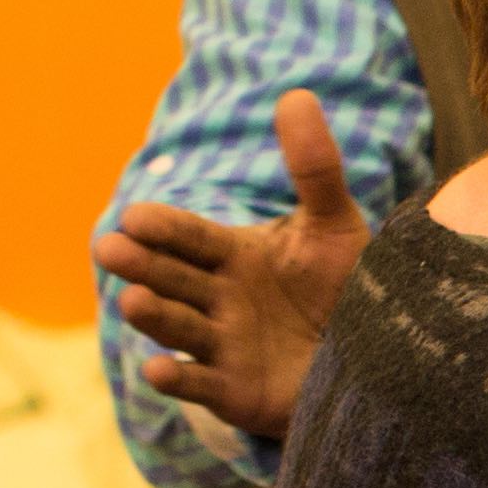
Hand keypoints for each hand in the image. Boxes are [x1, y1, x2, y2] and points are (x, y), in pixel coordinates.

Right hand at [97, 88, 371, 443]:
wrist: (377, 357)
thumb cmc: (348, 288)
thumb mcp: (335, 226)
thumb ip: (315, 168)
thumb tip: (296, 95)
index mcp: (232, 255)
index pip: (190, 236)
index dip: (165, 228)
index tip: (136, 217)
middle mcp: (218, 298)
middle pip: (172, 278)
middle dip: (141, 264)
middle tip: (111, 247)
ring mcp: (222, 346)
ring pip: (178, 327)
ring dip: (152, 315)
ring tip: (132, 300)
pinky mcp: (233, 392)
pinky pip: (198, 385)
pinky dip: (176, 379)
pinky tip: (157, 370)